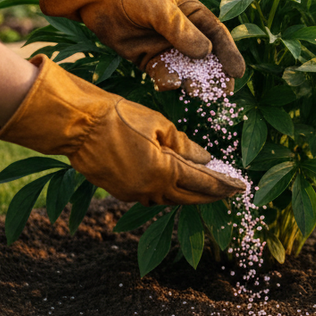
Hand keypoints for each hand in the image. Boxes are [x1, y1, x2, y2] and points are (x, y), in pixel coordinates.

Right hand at [0, 55, 243, 204]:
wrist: (75, 125)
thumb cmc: (117, 116)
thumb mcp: (158, 125)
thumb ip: (184, 145)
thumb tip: (206, 159)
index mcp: (164, 172)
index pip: (204, 183)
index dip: (224, 184)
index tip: (241, 186)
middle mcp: (150, 189)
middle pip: (190, 198)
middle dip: (212, 195)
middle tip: (229, 190)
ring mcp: (133, 193)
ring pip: (170, 199)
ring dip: (190, 194)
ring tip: (207, 187)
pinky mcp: (120, 191)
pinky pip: (152, 196)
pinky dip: (169, 191)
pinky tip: (176, 183)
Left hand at [39, 0, 244, 92]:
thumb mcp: (161, 8)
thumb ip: (181, 30)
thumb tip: (205, 54)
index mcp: (195, 15)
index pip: (218, 37)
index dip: (229, 55)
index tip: (237, 73)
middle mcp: (186, 34)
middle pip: (206, 58)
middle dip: (214, 75)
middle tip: (221, 92)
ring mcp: (168, 49)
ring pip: (186, 70)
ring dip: (192, 81)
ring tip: (194, 91)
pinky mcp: (150, 61)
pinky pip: (164, 75)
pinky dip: (168, 81)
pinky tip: (168, 84)